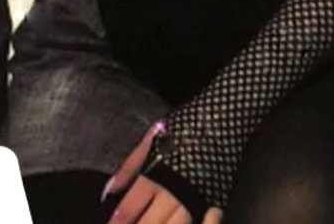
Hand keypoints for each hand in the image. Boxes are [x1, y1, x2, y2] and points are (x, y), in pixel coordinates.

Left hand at [103, 121, 222, 223]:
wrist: (225, 119)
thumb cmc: (186, 126)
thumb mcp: (153, 138)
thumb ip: (131, 165)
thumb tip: (109, 190)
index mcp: (158, 172)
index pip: (132, 205)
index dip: (118, 220)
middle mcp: (175, 191)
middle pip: (150, 223)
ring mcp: (195, 201)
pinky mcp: (210, 205)